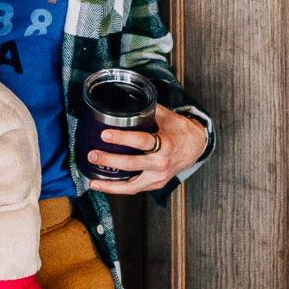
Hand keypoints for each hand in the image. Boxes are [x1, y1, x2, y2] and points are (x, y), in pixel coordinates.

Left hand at [86, 105, 207, 194]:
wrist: (196, 147)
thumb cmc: (179, 130)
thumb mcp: (167, 116)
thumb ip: (147, 109)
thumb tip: (124, 99)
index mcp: (166, 144)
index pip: (142, 141)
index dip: (122, 138)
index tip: (105, 134)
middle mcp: (162, 163)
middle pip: (132, 164)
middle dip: (110, 160)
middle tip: (92, 154)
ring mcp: (159, 177)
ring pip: (131, 186)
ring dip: (110, 184)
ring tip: (93, 180)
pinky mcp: (155, 184)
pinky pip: (134, 189)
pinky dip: (117, 189)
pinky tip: (101, 186)